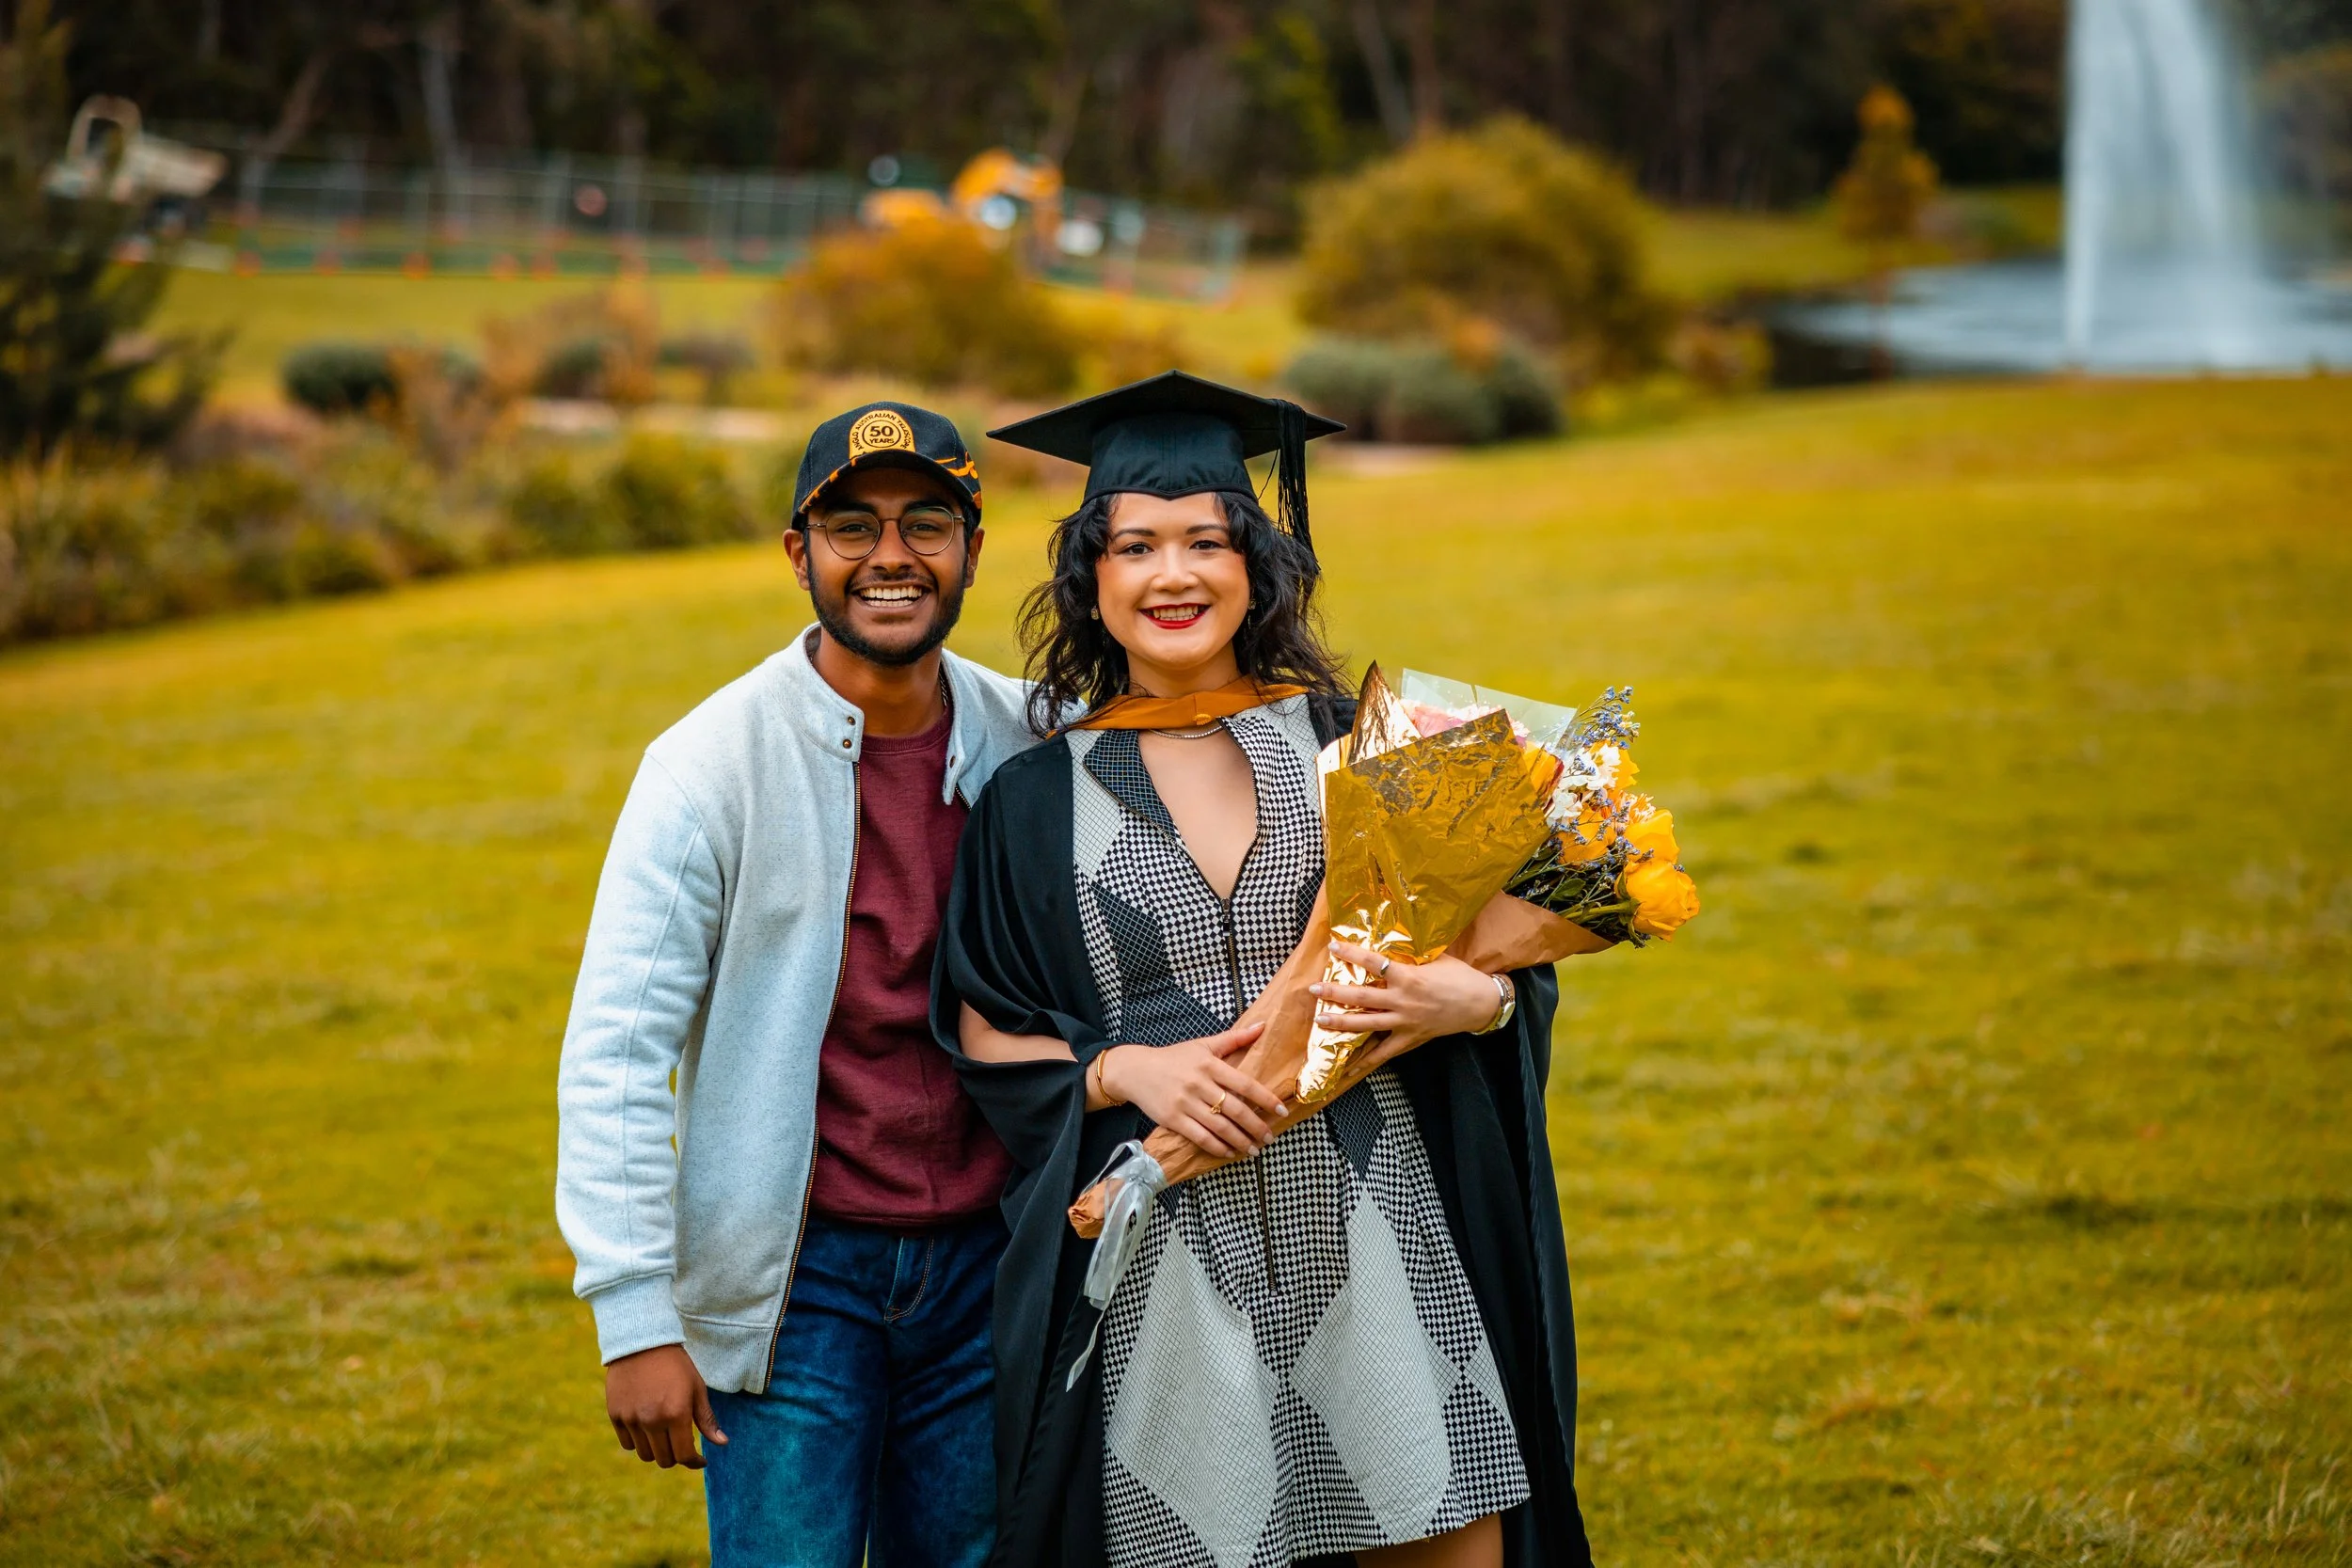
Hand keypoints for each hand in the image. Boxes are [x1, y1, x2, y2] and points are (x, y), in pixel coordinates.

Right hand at [605, 1343, 726, 1468]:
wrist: (642, 1342)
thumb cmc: (676, 1365)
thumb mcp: (697, 1388)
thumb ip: (707, 1419)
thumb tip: (723, 1443)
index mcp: (676, 1414)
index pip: (684, 1455)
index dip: (694, 1462)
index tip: (700, 1459)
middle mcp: (652, 1420)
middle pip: (664, 1460)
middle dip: (676, 1457)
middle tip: (681, 1444)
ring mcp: (631, 1419)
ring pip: (645, 1455)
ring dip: (657, 1450)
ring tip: (664, 1435)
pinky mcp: (615, 1415)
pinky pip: (627, 1444)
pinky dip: (638, 1442)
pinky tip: (646, 1428)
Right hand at [1100, 1020, 1282, 1157]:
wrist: (1135, 1070)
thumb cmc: (1174, 1057)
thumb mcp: (1203, 1044)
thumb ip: (1234, 1038)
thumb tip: (1262, 1025)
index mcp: (1209, 1064)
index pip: (1245, 1083)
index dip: (1265, 1099)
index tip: (1281, 1110)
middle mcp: (1199, 1083)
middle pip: (1235, 1109)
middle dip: (1256, 1126)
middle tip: (1270, 1137)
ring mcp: (1185, 1103)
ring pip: (1220, 1127)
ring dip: (1241, 1141)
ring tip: (1255, 1149)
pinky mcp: (1173, 1119)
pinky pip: (1200, 1137)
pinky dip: (1217, 1147)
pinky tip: (1229, 1152)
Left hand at [1312, 941, 1508, 1066]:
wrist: (1482, 1003)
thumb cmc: (1460, 976)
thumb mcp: (1436, 958)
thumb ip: (1411, 954)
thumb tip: (1388, 943)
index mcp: (1409, 977)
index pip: (1373, 962)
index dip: (1351, 954)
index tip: (1333, 947)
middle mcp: (1403, 1000)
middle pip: (1361, 997)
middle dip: (1334, 993)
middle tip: (1313, 989)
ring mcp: (1405, 1022)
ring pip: (1366, 1024)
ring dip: (1341, 1023)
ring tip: (1319, 1020)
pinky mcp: (1411, 1038)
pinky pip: (1384, 1052)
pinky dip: (1366, 1061)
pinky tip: (1348, 1068)